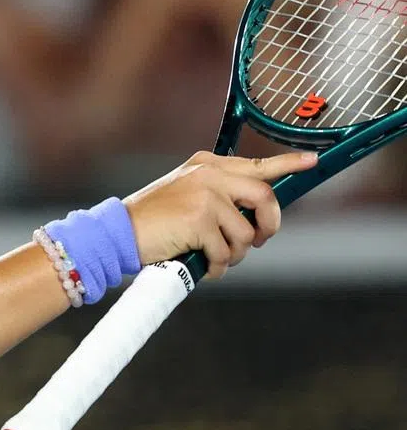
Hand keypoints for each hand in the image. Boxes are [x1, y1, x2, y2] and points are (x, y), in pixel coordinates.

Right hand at [123, 150, 317, 278]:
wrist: (118, 232)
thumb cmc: (152, 221)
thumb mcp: (185, 194)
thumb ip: (218, 195)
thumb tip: (253, 216)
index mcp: (206, 165)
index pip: (256, 163)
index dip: (288, 164)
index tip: (312, 162)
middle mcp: (208, 175)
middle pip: (263, 196)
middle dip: (269, 224)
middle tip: (259, 240)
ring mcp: (204, 195)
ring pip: (245, 232)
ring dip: (236, 253)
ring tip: (215, 257)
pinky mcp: (199, 220)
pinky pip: (226, 251)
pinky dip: (219, 266)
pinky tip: (205, 266)